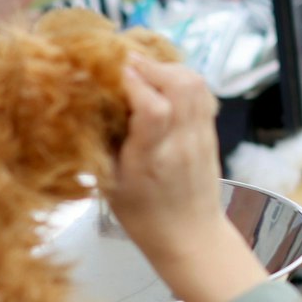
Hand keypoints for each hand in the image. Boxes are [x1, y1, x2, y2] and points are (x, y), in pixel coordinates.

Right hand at [104, 55, 268, 301]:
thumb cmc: (145, 216)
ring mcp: (201, 135)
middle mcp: (182, 143)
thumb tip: (90, 101)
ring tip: (143, 71)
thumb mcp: (111, 183)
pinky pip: (202, 91)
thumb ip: (104, 142)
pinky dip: (181, 77)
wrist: (191, 236)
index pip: (153, 108)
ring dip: (166, 67)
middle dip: (149, 65)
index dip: (133, 81)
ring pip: (194, 82)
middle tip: (124, 65)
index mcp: (153, 160)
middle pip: (180, 85)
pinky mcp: (210, 131)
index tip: (111, 71)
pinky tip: (163, 82)